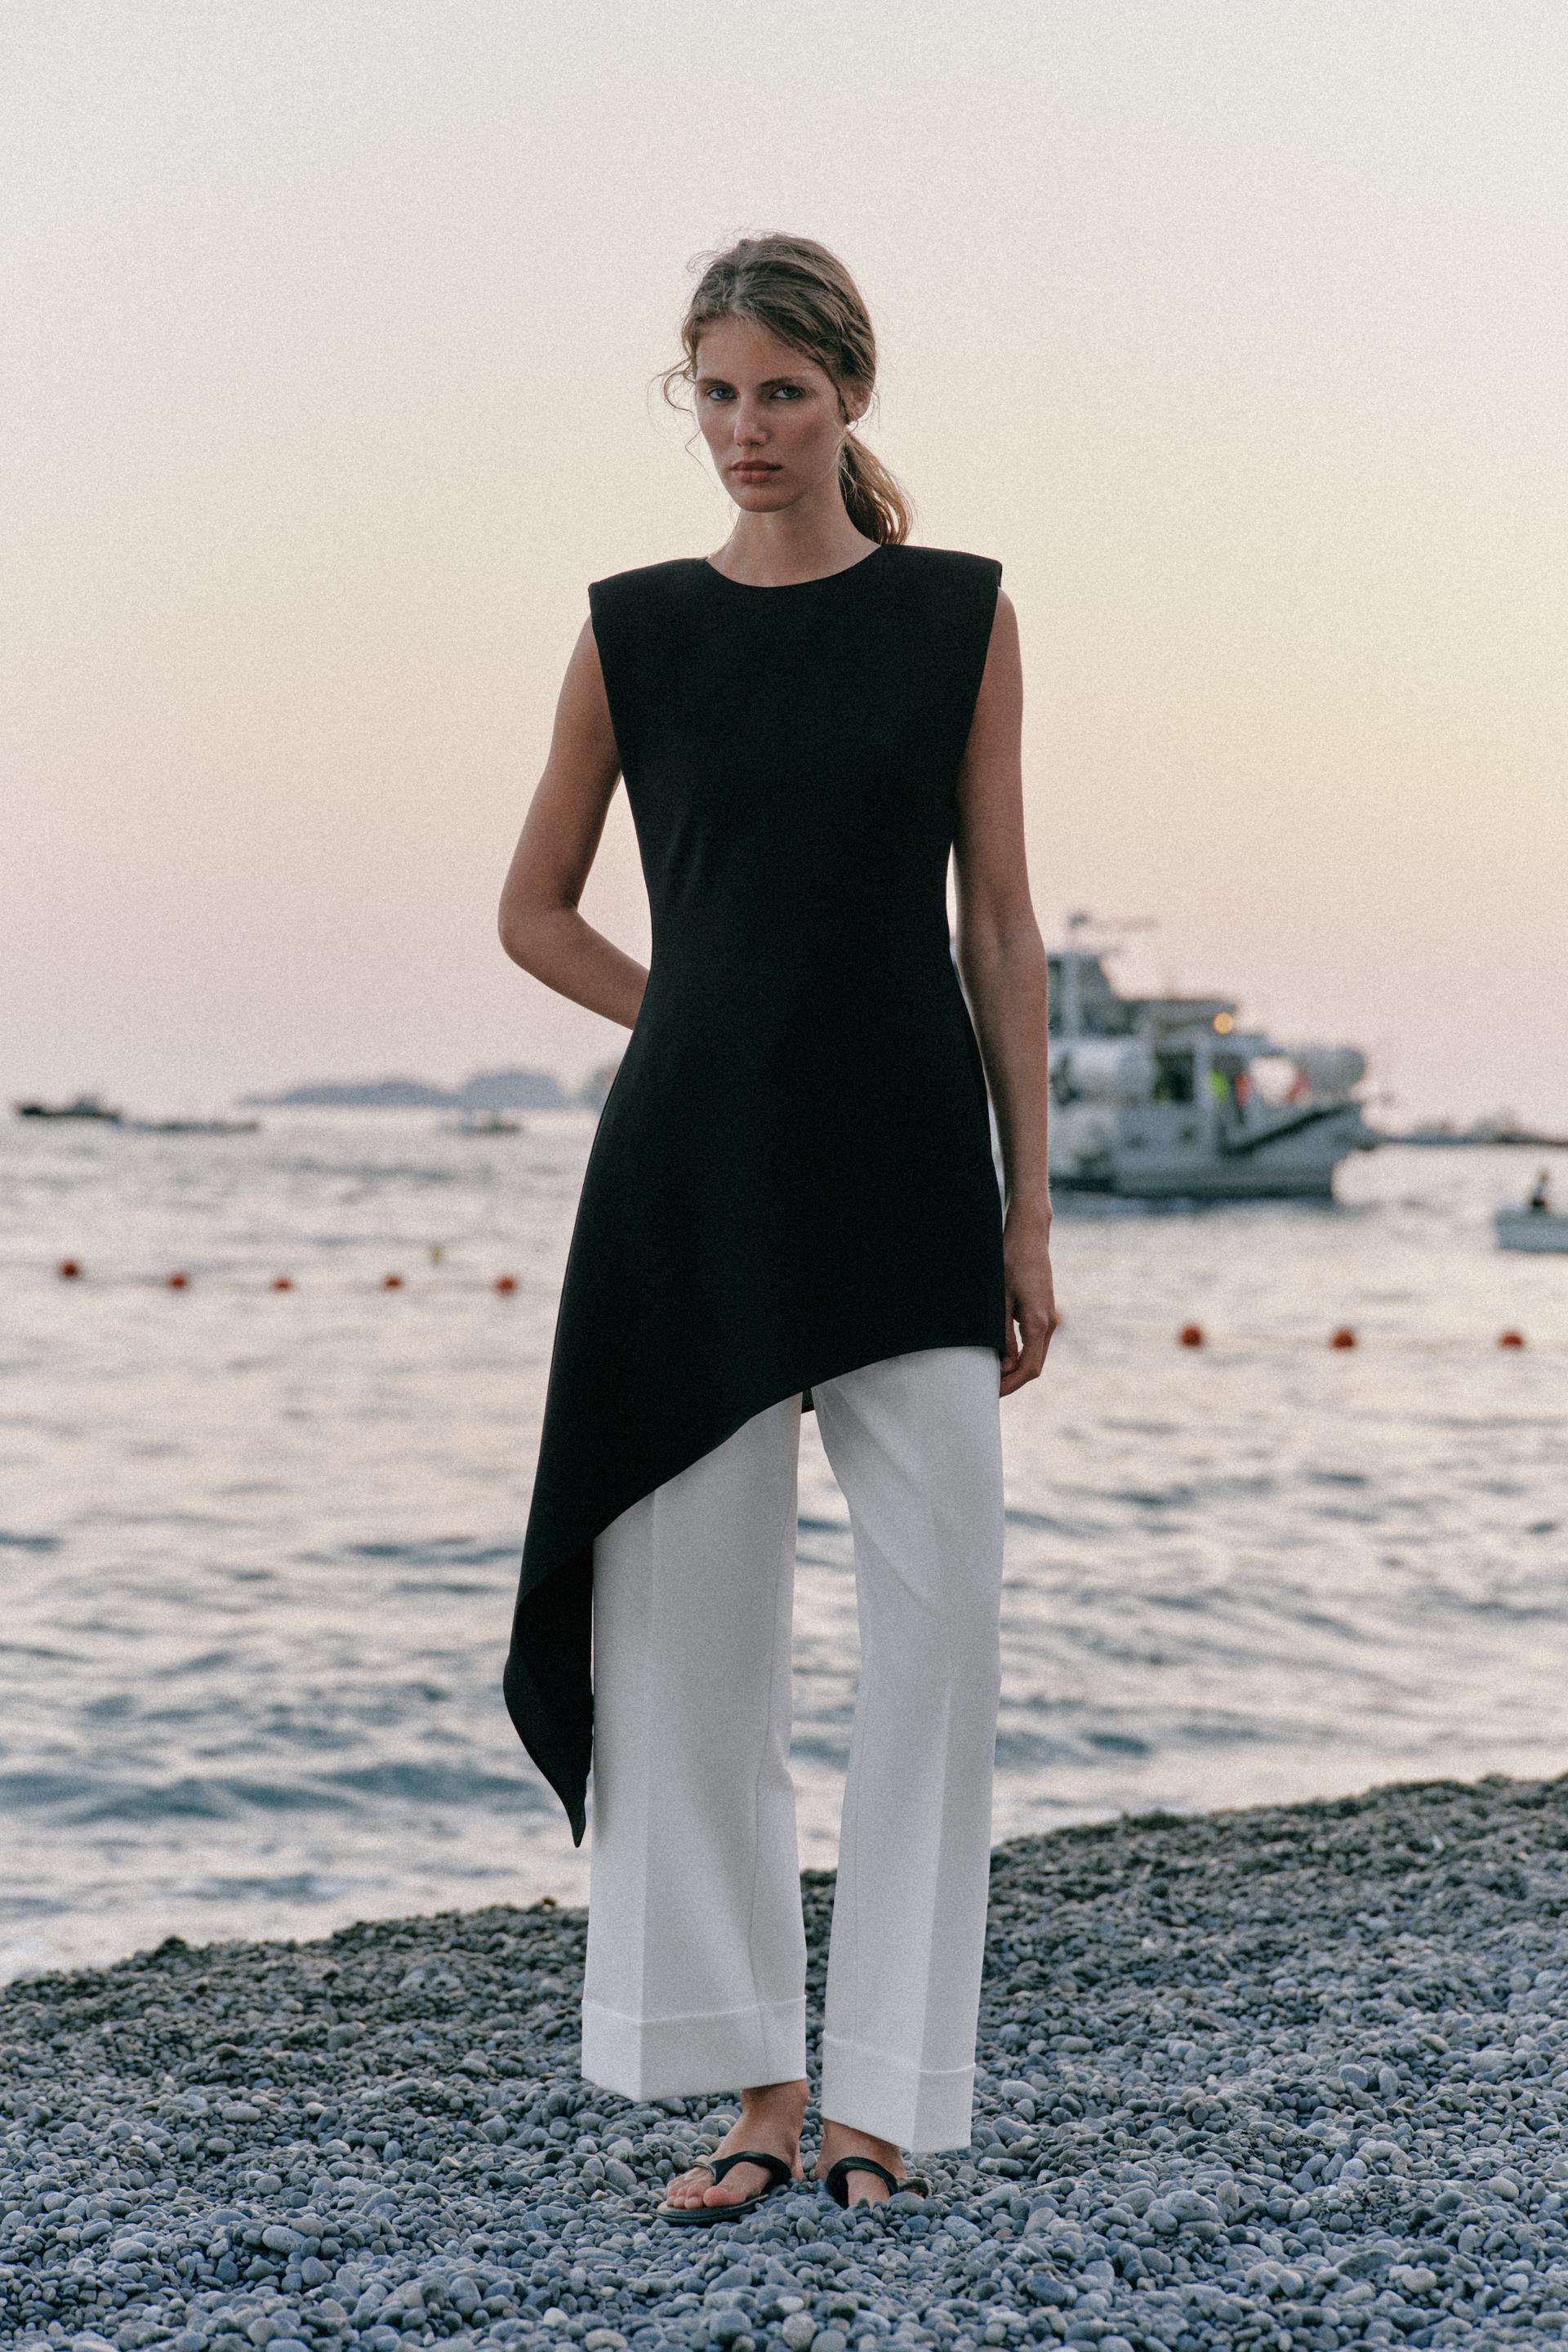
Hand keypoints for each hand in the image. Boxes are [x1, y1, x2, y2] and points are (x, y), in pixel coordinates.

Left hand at [1000, 1205, 1057, 1395]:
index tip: (991, 1392)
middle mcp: (1048, 1324)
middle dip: (1013, 1381)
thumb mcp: (999, 1299)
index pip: (1028, 1368)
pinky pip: (1035, 1343)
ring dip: (1016, 1369)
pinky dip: (1021, 1356)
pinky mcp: (1044, 1312)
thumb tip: (1004, 1363)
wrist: (1029, 1237)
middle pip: (1034, 1367)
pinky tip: (1002, 1356)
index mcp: (1038, 1323)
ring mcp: (1049, 1319)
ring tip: (991, 1375)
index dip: (1010, 1384)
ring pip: (1036, 1356)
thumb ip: (1002, 1333)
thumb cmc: (1010, 1262)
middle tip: (988, 1389)